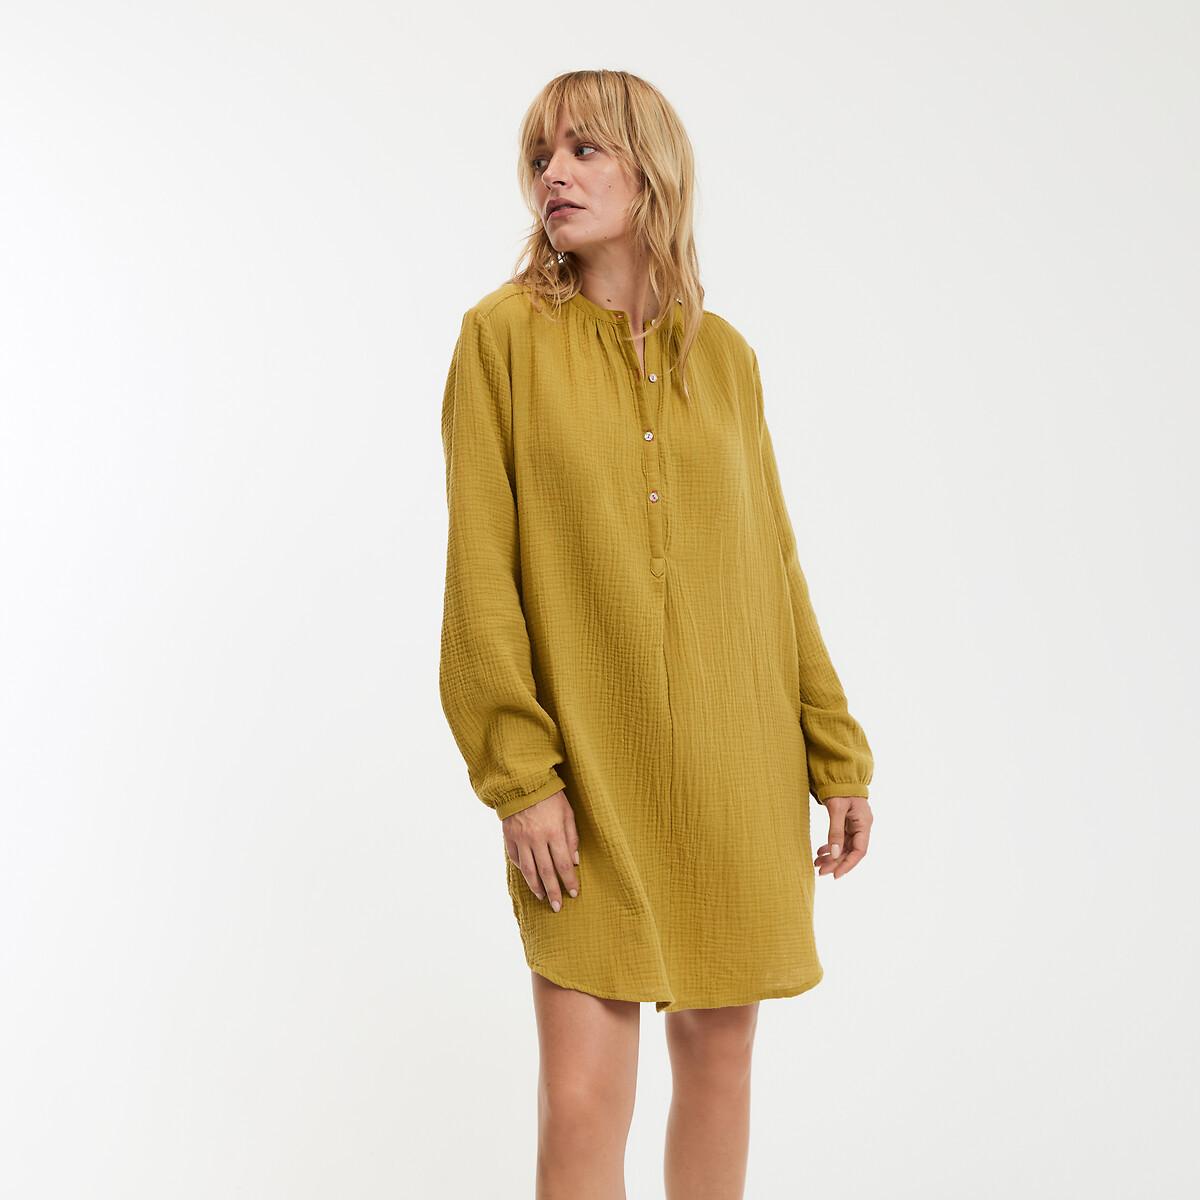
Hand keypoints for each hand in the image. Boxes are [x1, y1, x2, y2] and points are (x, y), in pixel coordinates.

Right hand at [502, 790, 580, 911]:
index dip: (569, 880)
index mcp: (553, 832)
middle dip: (553, 891)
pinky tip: (528, 877)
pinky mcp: (509, 837)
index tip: (574, 893)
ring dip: (536, 886)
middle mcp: (536, 839)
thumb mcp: (567, 812)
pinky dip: (522, 869)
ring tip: (542, 898)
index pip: (563, 864)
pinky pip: (515, 858)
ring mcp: (521, 839)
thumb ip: (571, 836)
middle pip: (546, 872)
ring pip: (528, 870)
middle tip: (558, 906)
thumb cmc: (550, 795)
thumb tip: (575, 860)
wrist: (523, 782)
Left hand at [814, 795, 871, 878]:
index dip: (848, 864)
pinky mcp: (847, 823)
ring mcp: (855, 825)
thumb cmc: (840, 788)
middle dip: (836, 863)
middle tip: (820, 872)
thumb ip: (835, 831)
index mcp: (864, 823)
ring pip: (844, 847)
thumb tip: (835, 854)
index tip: (835, 875)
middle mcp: (862, 826)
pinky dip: (831, 847)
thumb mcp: (836, 809)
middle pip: (851, 851)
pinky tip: (820, 852)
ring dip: (832, 857)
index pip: (859, 851)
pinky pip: (840, 840)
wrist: (840, 773)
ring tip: (817, 864)